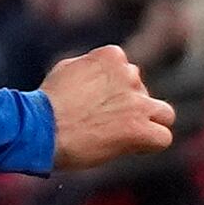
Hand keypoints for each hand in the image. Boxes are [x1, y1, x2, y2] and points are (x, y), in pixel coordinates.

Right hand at [39, 44, 172, 171]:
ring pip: (163, 113)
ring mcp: (137, 102)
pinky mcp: (138, 128)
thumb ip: (91, 69)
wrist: (39, 128)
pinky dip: (151, 144)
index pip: (127, 71)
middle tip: (104, 124)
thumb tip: (99, 74)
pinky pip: (163, 137)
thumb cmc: (45, 104)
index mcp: (112, 56)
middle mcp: (129, 75)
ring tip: (128, 136)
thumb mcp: (66, 70)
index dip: (115, 91)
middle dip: (128, 107)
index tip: (97, 105)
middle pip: (141, 92)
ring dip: (149, 123)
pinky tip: (134, 148)